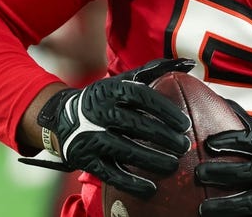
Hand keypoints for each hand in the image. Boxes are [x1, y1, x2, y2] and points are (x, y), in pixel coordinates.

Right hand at [18, 58, 193, 198]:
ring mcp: (91, 137)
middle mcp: (100, 112)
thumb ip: (155, 71)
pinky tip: (151, 188)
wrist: (62, 118)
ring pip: (125, 150)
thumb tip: (189, 63)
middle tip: (183, 146)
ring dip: (152, 160)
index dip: (166, 111)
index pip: (143, 98)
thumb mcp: (123, 81)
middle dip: (163, 137)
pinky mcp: (85, 160)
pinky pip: (110, 174)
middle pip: (136, 125)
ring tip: (173, 165)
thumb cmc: (105, 98)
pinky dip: (131, 183)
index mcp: (112, 90)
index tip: (185, 124)